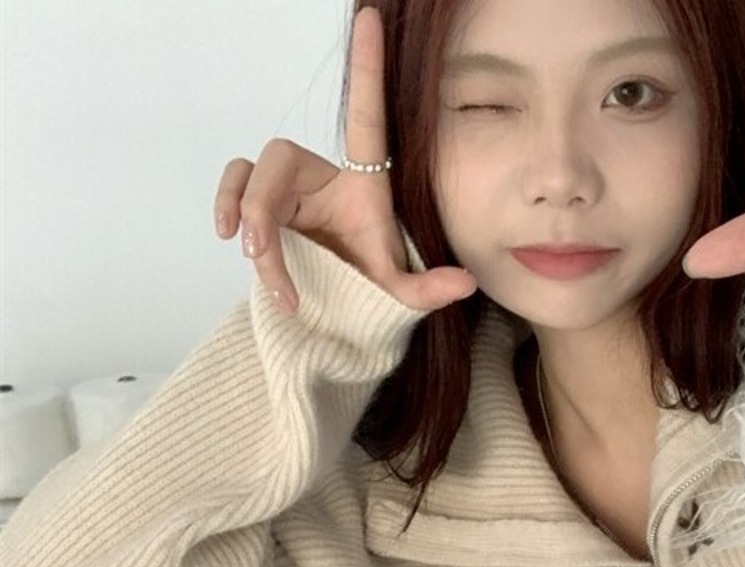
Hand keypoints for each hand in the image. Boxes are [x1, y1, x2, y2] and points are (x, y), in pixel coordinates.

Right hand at [213, 7, 475, 313]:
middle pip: (281, 156)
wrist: (336, 309)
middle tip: (260, 250)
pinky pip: (235, 190)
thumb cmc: (367, 286)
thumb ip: (427, 290)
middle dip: (264, 204)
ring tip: (253, 256)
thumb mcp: (398, 291)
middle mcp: (319, 177)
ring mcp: (286, 191)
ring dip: (246, 213)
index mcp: (361, 181)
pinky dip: (228, 210)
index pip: (364, 114)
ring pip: (250, 175)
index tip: (369, 18)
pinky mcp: (262, 206)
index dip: (366, 66)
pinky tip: (233, 241)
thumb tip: (467, 283)